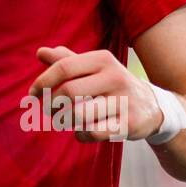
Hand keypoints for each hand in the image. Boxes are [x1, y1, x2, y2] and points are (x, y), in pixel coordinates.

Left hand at [25, 46, 164, 141]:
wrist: (153, 106)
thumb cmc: (111, 85)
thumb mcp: (93, 68)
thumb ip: (67, 60)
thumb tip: (40, 52)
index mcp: (102, 59)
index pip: (64, 67)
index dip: (43, 81)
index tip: (32, 94)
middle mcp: (115, 76)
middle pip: (68, 91)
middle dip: (50, 104)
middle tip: (47, 110)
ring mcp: (124, 100)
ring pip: (78, 114)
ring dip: (64, 120)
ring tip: (64, 120)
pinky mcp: (129, 124)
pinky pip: (91, 132)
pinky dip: (80, 134)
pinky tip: (81, 131)